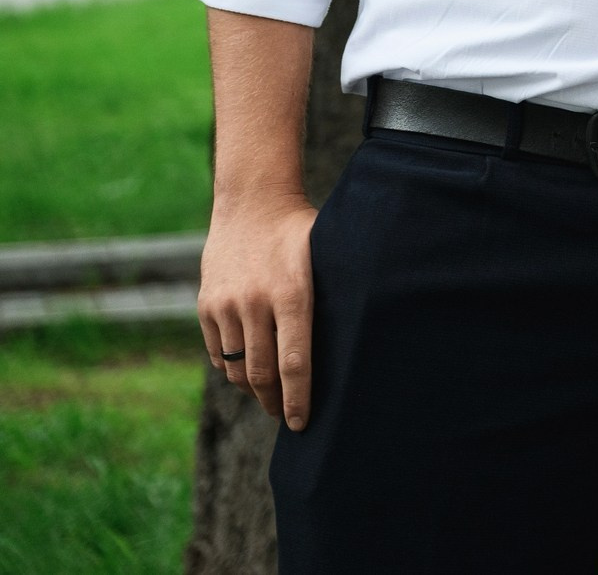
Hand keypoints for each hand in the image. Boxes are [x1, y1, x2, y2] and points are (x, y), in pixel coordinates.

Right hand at [198, 194, 318, 428]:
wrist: (252, 203)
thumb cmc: (302, 233)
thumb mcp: (328, 258)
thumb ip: (334, 298)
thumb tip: (362, 342)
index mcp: (293, 294)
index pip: (295, 363)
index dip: (299, 399)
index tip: (301, 424)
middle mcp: (255, 302)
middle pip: (262, 373)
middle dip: (275, 402)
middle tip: (286, 416)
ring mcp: (226, 305)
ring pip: (237, 367)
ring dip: (253, 389)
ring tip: (269, 398)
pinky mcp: (206, 306)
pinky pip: (218, 352)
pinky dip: (232, 369)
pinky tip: (248, 372)